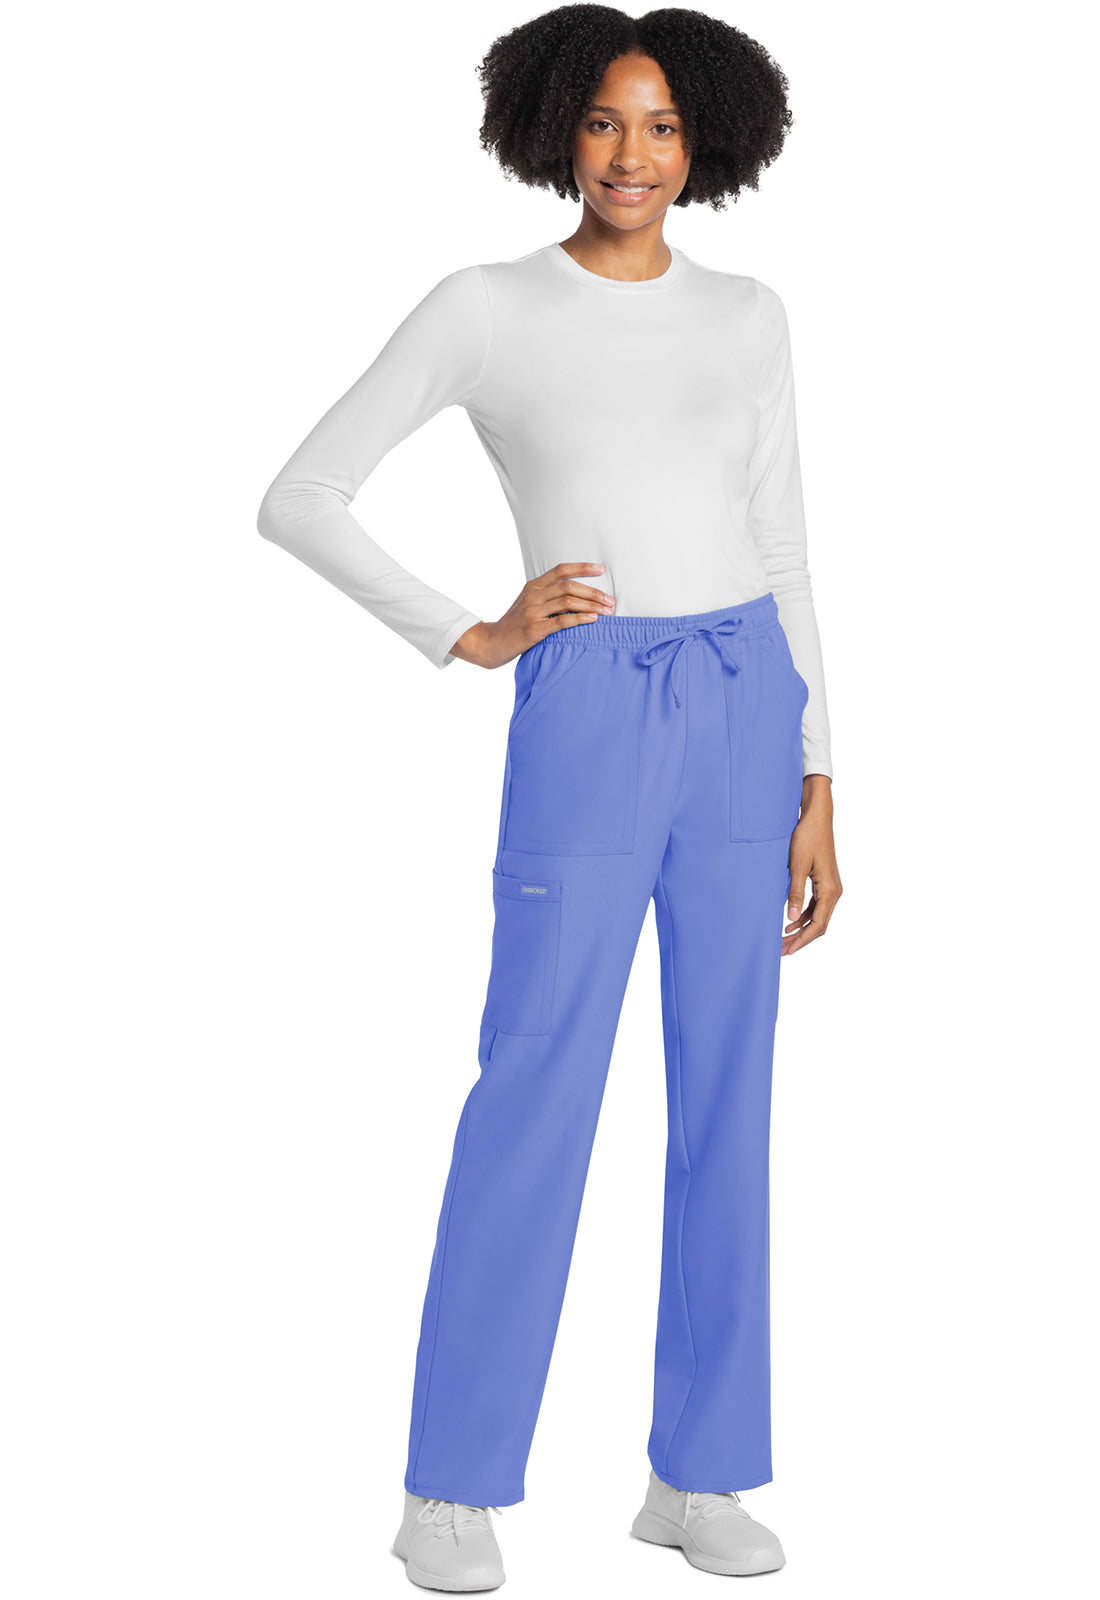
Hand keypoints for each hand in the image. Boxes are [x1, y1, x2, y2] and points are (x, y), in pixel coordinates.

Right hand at [449, 563, 615, 668]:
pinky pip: (562, 621)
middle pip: (569, 586)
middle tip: (610, 600)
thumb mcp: (527, 605)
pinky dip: (581, 618)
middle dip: (594, 592)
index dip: (582, 568)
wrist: (491, 642)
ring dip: (592, 605)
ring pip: (568, 601)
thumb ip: (546, 597)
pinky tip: (593, 619)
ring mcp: (533, 612)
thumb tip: (575, 595)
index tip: (601, 569)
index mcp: (533, 587)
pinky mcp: (534, 629)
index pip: (561, 570)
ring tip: (607, 611)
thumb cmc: (513, 625)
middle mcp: (533, 596)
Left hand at [783, 775, 841, 953]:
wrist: (817, 818)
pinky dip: (803, 916)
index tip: (787, 950)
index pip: (817, 924)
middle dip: (800, 939)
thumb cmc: (807, 838)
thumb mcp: (797, 866)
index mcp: (830, 890)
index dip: (802, 940)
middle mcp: (834, 891)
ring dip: (800, 929)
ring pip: (817, 917)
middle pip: (818, 924)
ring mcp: (830, 887)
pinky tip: (788, 922)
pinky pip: (815, 906)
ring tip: (782, 939)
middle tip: (781, 950)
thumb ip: (795, 893)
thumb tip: (790, 918)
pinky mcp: (824, 882)